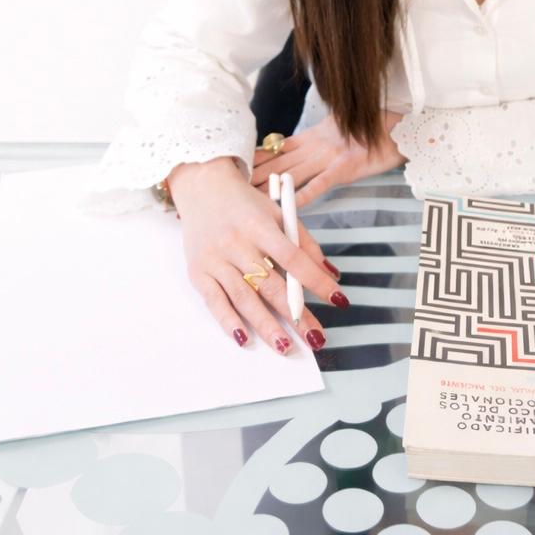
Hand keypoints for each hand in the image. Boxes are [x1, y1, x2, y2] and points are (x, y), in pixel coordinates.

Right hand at [167, 156, 348, 353]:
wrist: (202, 188)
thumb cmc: (245, 204)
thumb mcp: (277, 212)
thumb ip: (304, 242)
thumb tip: (330, 273)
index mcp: (259, 225)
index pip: (292, 257)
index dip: (315, 279)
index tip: (336, 299)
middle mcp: (236, 242)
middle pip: (270, 283)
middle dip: (295, 314)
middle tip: (315, 338)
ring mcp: (215, 259)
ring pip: (243, 297)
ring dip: (265, 325)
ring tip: (285, 347)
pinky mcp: (198, 272)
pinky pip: (214, 302)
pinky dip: (229, 322)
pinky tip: (244, 338)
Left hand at [252, 110, 405, 207]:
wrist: (398, 123)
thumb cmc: (371, 127)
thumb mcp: (338, 127)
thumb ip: (318, 138)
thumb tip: (300, 145)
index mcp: (314, 136)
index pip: (278, 148)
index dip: (257, 157)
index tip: (237, 165)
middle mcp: (317, 146)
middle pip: (279, 163)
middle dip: (255, 176)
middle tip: (232, 187)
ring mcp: (330, 156)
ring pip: (293, 174)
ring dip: (270, 188)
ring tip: (250, 200)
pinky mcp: (345, 167)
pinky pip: (320, 184)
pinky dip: (303, 195)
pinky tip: (288, 205)